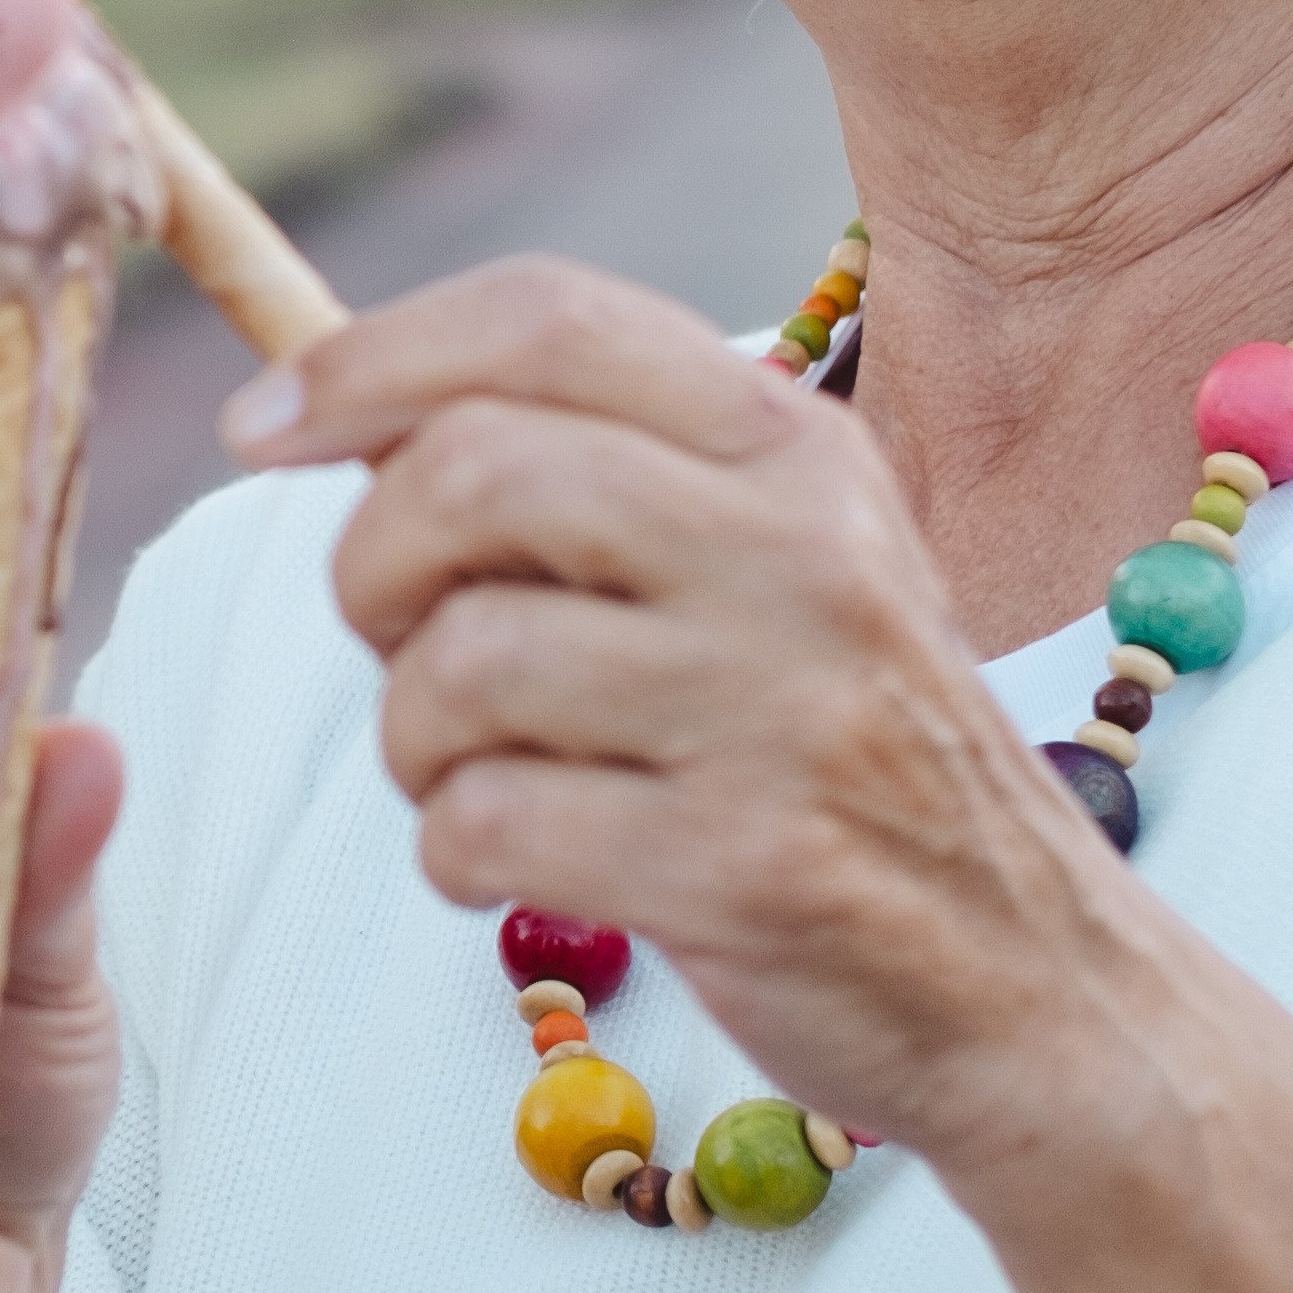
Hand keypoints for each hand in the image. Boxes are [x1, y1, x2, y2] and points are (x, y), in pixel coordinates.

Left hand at [234, 255, 1154, 1179]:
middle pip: (469, 470)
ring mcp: (782, 705)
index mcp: (794, 445)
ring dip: (411, 735)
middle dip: (371, 565)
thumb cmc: (841, 748)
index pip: (545, 315)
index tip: (259, 430)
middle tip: (398, 640)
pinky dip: (455, 851)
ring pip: (457, 659)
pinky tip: (525, 861)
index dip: (365, 359)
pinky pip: (485, 822)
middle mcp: (799, 549)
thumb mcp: (775, 556)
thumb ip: (598, 463)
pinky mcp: (749, 861)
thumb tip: (326, 410)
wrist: (1032, 978)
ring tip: (477, 771)